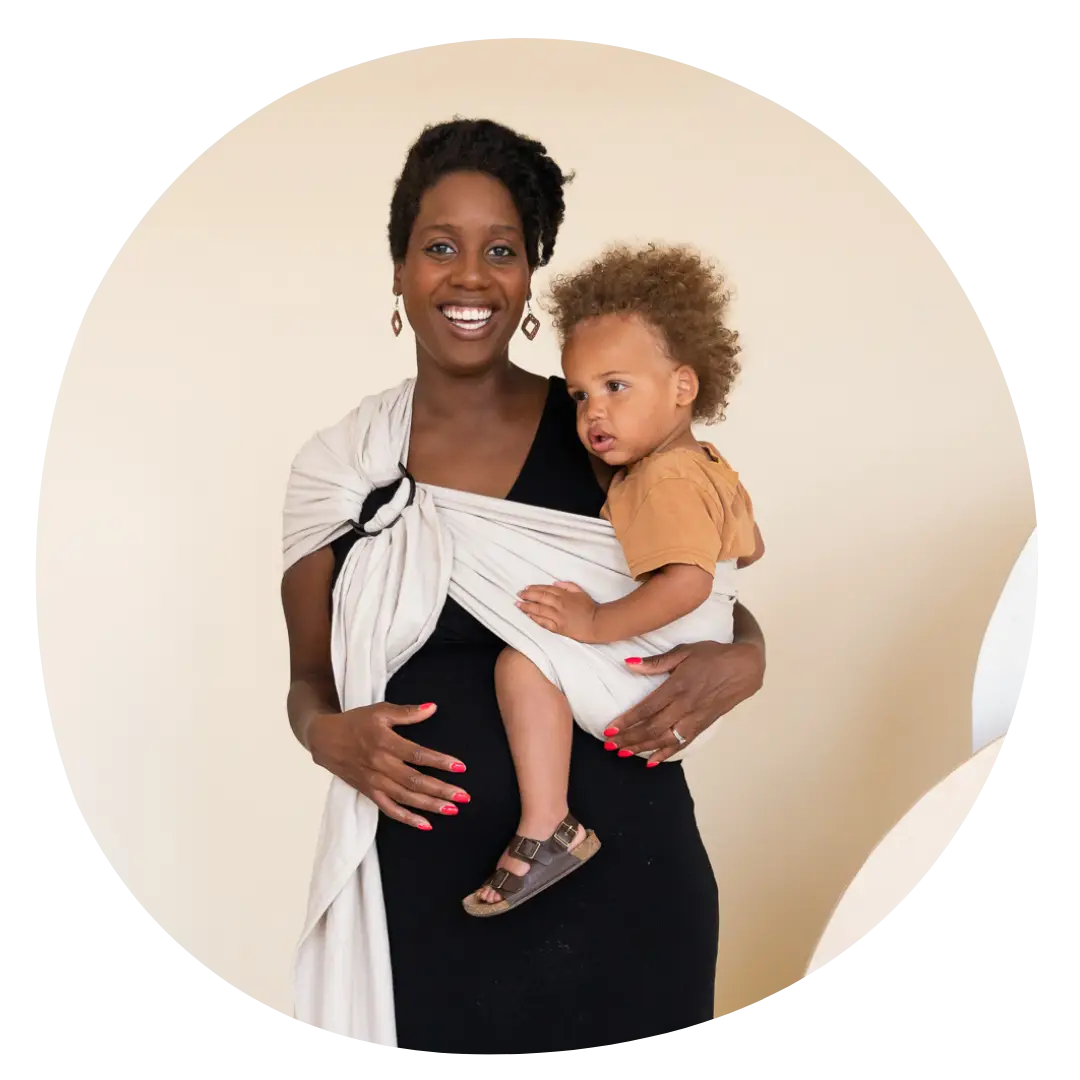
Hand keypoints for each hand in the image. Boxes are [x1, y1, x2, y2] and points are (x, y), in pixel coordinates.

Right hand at [306, 702, 469, 830]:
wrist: (324, 739)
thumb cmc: (355, 722)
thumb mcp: (380, 711)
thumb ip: (407, 712)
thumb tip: (433, 707)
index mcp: (385, 742)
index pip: (417, 754)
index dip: (439, 761)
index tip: (460, 767)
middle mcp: (380, 765)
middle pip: (414, 781)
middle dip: (441, 789)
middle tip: (464, 796)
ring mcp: (374, 781)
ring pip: (405, 797)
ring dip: (429, 805)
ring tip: (452, 809)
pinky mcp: (368, 792)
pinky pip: (389, 809)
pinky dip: (407, 818)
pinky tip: (426, 824)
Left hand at [516, 581, 599, 642]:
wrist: (596, 623)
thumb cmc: (589, 607)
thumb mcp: (580, 592)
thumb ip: (568, 586)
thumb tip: (555, 583)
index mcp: (564, 595)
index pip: (546, 590)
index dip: (535, 588)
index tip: (526, 588)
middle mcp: (559, 605)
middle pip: (540, 598)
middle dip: (527, 595)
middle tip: (518, 594)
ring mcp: (558, 617)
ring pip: (539, 610)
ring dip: (527, 607)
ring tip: (518, 604)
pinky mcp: (558, 627)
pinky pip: (543, 622)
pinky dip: (534, 618)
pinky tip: (528, 615)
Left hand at [605, 640, 764, 764]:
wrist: (745, 668)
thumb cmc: (713, 655)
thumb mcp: (684, 651)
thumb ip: (656, 662)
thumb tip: (628, 663)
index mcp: (678, 686)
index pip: (647, 708)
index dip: (627, 720)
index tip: (609, 729)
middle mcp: (686, 706)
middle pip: (652, 728)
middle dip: (629, 738)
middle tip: (609, 745)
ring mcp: (695, 718)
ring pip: (665, 739)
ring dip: (643, 747)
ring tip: (622, 752)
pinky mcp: (703, 725)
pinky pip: (682, 743)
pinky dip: (666, 753)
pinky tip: (651, 760)